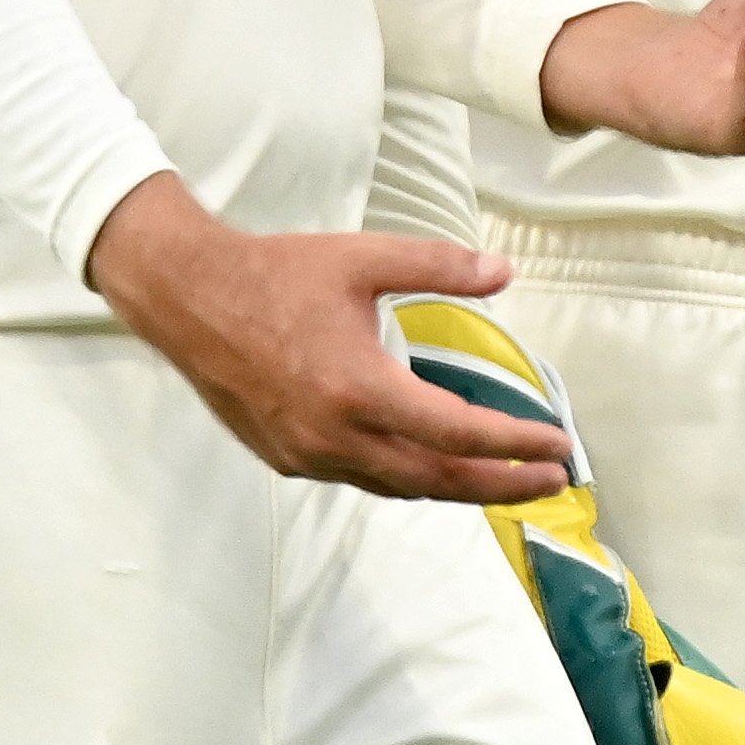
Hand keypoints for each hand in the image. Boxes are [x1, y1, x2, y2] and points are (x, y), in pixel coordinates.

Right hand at [84, 175, 571, 503]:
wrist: (186, 297)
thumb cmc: (274, 274)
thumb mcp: (363, 258)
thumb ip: (439, 267)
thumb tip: (503, 272)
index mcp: (359, 388)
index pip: (457, 432)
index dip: (514, 443)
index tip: (557, 444)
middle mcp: (335, 436)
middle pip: (437, 478)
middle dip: (501, 484)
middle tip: (553, 481)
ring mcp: (308, 455)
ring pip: (400, 486)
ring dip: (456, 487)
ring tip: (505, 480)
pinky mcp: (287, 458)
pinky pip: (363, 478)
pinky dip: (408, 476)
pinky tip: (432, 462)